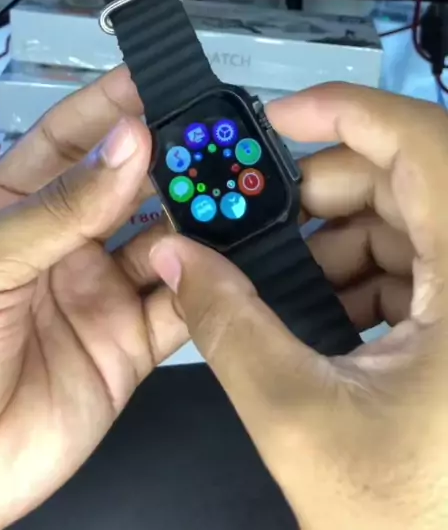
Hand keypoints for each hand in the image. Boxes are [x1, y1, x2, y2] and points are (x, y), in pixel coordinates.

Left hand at [0, 67, 186, 529]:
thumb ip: (61, 206)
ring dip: (196, 219)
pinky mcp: (130, 344)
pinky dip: (207, 286)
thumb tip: (128, 143)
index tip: (154, 80)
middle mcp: (64, 243)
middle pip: (127, 186)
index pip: (69, 139)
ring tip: (229, 195)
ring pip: (163, 240)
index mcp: (14, 208)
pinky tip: (221, 265)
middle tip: (212, 139)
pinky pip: (180, 306)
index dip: (111, 107)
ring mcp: (100, 291)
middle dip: (169, 160)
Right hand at [150, 85, 447, 529]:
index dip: (347, 111)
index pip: (423, 143)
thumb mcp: (300, 417)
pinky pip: (429, 264)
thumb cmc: (410, 518)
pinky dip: (374, 273)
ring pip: (417, 221)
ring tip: (290, 283)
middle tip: (264, 219)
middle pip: (410, 180)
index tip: (281, 115)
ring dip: (346, 239)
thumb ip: (228, 326)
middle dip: (328, 190)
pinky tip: (332, 315)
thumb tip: (178, 259)